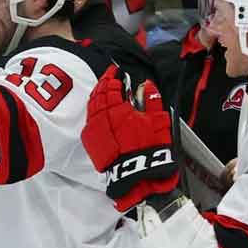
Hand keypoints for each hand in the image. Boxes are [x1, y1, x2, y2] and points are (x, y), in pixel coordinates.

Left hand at [81, 66, 177, 211]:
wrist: (136, 175)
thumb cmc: (150, 148)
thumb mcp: (158, 121)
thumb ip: (152, 100)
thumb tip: (147, 84)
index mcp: (118, 109)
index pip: (111, 86)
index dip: (113, 76)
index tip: (116, 71)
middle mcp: (102, 117)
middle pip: (98, 95)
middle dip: (103, 84)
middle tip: (108, 77)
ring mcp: (93, 130)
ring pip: (91, 107)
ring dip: (97, 96)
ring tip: (103, 90)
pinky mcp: (90, 143)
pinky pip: (89, 121)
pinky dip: (93, 112)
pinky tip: (98, 110)